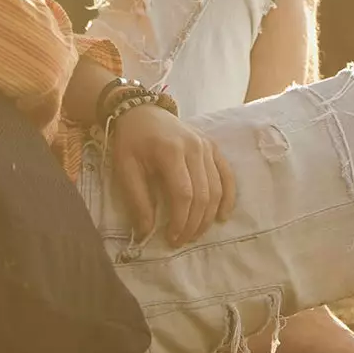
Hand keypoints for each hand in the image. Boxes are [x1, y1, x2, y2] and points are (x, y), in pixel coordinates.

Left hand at [109, 103, 235, 245]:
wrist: (141, 112)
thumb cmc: (131, 141)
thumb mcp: (124, 169)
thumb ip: (137, 200)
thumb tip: (145, 233)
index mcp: (170, 151)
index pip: (183, 194)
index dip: (180, 220)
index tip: (171, 238)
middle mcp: (194, 147)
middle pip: (203, 194)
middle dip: (194, 223)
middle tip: (182, 240)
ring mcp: (207, 146)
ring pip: (217, 188)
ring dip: (209, 216)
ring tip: (195, 233)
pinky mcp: (213, 147)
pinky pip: (227, 175)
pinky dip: (228, 197)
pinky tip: (222, 215)